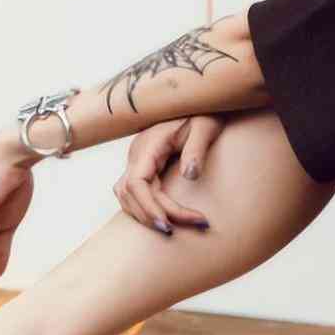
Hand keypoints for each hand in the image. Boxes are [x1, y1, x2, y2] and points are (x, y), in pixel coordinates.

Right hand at [113, 115, 223, 232]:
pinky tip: (167, 216)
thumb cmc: (206, 112)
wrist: (203, 102)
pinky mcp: (146, 163)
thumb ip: (196, 150)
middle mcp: (138, 153)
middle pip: (130, 194)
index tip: (170, 224)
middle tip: (178, 233)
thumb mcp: (206, 127)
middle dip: (151, 216)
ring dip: (147, 214)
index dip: (149, 207)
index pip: (136, 183)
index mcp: (149, 144)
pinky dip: (147, 206)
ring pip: (128, 195)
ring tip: (175, 228)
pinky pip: (137, 191)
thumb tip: (189, 175)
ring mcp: (139, 158)